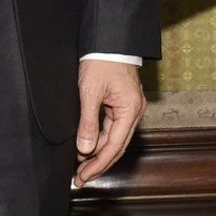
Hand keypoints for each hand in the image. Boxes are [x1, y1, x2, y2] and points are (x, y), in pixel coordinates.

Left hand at [74, 59, 145, 185]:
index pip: (114, 146)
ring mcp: (130, 106)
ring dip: (99, 152)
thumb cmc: (102, 60)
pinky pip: (113, 126)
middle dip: (99, 163)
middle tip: (80, 177)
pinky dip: (101, 138)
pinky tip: (88, 146)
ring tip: (81, 165)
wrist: (109, 39)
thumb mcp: (90, 92)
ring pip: (115, 137)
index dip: (98, 164)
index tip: (83, 176)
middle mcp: (134, 110)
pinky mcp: (123, 102)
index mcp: (130, 109)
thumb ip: (88, 122)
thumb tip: (85, 149)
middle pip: (117, 146)